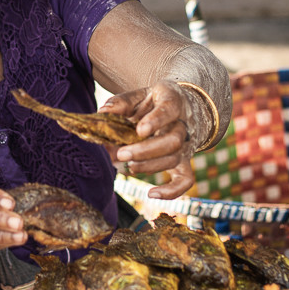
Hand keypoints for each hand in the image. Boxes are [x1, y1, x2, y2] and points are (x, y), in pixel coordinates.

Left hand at [103, 82, 207, 196]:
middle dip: (145, 151)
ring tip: (127, 166)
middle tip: (121, 154)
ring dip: (148, 166)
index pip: (169, 110)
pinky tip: (151, 194)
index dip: (156, 121)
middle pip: (173, 141)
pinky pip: (185, 180)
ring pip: (173, 159)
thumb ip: (122, 102)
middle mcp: (184, 124)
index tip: (139, 130)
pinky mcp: (184, 161)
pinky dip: (171, 191)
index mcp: (173, 101)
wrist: (180, 107)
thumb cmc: (154, 102)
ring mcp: (186, 145)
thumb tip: (103, 112)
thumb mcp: (139, 95)